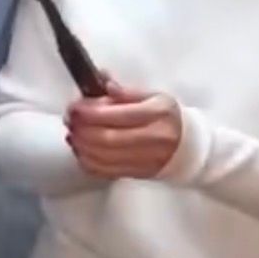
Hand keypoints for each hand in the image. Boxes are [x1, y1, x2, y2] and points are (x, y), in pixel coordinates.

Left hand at [66, 78, 182, 178]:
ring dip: (81, 146)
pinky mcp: (136, 173)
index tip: (76, 107)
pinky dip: (87, 162)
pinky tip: (81, 150)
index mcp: (157, 113)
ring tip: (73, 134)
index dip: (91, 112)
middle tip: (70, 120)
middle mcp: (152, 138)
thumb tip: (104, 84)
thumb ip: (126, 92)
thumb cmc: (167, 117)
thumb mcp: (153, 96)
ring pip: (104, 157)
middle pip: (108, 138)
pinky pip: (105, 172)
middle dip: (82, 129)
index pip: (119, 115)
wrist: (187, 146)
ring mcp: (145, 159)